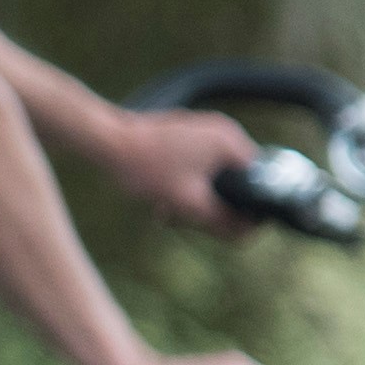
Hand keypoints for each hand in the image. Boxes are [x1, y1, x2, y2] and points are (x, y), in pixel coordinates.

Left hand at [110, 107, 263, 232]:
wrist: (107, 142)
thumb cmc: (146, 168)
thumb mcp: (190, 204)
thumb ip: (223, 222)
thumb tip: (247, 235)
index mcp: (231, 143)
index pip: (256, 182)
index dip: (242, 208)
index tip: (216, 221)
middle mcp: (223, 131)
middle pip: (235, 180)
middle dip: (210, 205)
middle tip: (186, 218)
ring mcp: (205, 129)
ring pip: (215, 175)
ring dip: (196, 197)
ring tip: (168, 209)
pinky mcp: (187, 133)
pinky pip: (200, 164)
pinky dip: (187, 182)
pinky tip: (164, 196)